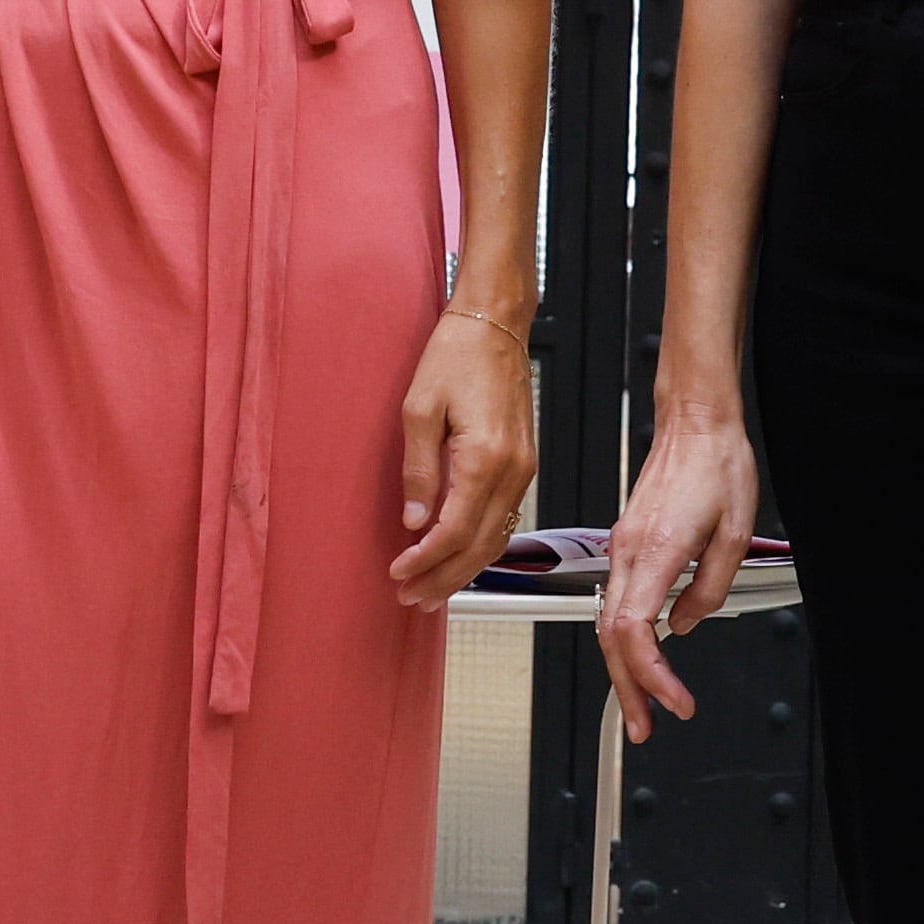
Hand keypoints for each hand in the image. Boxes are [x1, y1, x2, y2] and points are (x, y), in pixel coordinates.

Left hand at [390, 310, 536, 610]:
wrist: (495, 325)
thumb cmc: (457, 356)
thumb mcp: (419, 408)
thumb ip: (418, 470)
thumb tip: (414, 521)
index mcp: (485, 458)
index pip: (454, 531)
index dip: (425, 561)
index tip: (399, 573)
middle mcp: (513, 471)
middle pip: (479, 546)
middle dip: (443, 578)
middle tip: (411, 598)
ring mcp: (524, 470)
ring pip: (496, 539)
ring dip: (463, 569)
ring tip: (432, 589)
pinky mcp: (524, 464)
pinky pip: (505, 518)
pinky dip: (480, 544)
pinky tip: (458, 555)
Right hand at [595, 406, 763, 742]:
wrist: (695, 420)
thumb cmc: (717, 463)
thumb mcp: (736, 532)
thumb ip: (709, 587)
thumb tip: (685, 624)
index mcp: (655, 550)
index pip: (634, 631)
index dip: (652, 676)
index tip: (676, 701)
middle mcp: (629, 550)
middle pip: (611, 637)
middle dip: (626, 689)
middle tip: (644, 727)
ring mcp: (623, 545)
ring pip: (608, 621)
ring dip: (623, 668)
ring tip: (642, 702)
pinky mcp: (628, 539)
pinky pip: (616, 599)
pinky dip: (624, 636)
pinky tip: (642, 653)